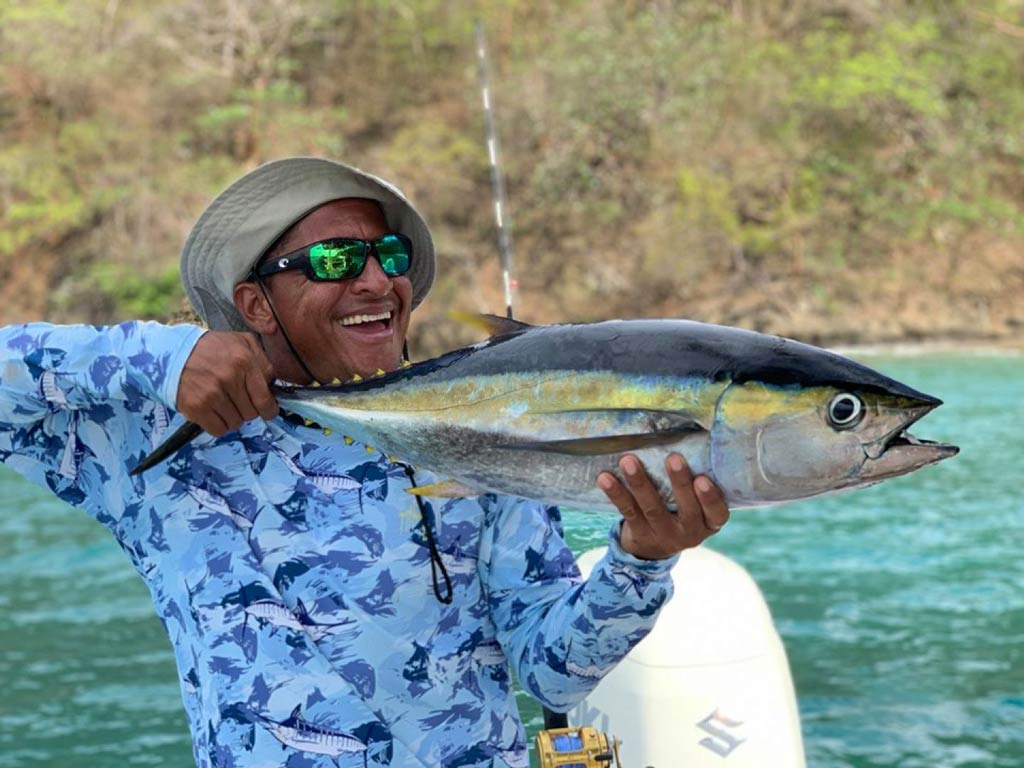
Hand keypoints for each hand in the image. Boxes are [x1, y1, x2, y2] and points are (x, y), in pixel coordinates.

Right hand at [176, 331, 277, 435]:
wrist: (173, 352)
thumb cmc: (211, 348)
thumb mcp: (242, 342)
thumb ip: (263, 360)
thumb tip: (272, 383)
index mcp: (244, 362)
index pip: (265, 400)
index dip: (269, 410)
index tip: (267, 410)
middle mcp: (229, 379)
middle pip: (251, 414)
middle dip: (248, 410)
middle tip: (238, 400)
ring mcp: (211, 394)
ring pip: (235, 423)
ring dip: (232, 417)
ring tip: (224, 403)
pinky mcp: (196, 407)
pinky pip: (218, 430)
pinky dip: (218, 425)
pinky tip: (214, 412)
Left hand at [597, 453, 729, 559]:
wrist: (655, 547)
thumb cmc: (682, 511)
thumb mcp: (698, 505)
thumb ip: (696, 483)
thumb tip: (689, 437)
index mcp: (709, 522)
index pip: (717, 513)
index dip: (710, 498)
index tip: (702, 479)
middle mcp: (690, 532)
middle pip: (686, 509)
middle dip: (679, 483)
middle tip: (673, 458)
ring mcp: (664, 535)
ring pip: (652, 508)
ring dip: (640, 483)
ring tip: (628, 461)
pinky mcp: (640, 534)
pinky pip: (628, 512)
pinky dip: (616, 493)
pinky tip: (604, 477)